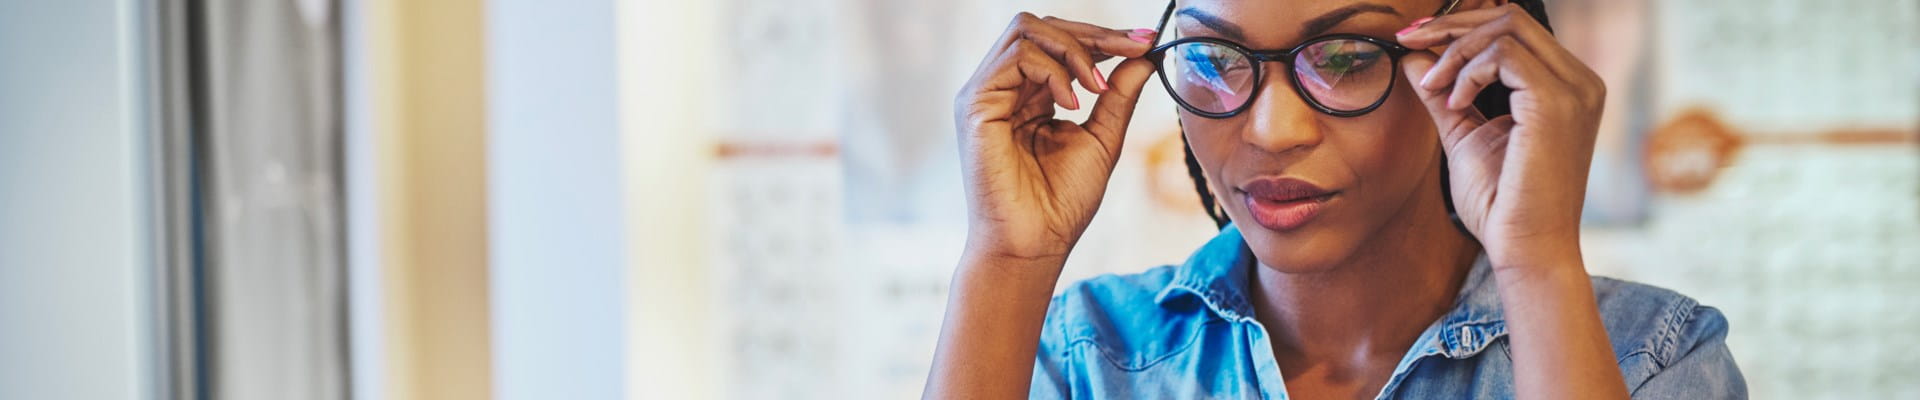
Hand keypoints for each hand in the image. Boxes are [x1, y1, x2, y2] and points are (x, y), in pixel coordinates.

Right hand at [955, 13, 1157, 261]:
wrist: (1034, 244)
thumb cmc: (1061, 203)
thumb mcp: (1102, 138)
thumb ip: (1118, 95)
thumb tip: (1144, 55)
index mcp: (1027, 96)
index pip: (1059, 44)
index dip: (1102, 36)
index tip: (1146, 41)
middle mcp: (1002, 89)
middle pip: (1041, 26)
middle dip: (1093, 33)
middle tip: (1133, 47)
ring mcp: (985, 93)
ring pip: (1026, 30)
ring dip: (1074, 49)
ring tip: (1099, 87)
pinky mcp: (975, 103)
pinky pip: (1016, 57)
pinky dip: (1053, 71)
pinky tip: (1073, 103)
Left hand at [1395, 4, 1605, 269]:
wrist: (1526, 248)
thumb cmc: (1502, 203)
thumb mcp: (1464, 135)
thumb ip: (1443, 94)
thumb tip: (1413, 57)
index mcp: (1566, 86)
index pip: (1514, 28)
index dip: (1461, 24)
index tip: (1415, 38)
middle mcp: (1579, 81)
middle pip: (1511, 17)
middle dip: (1451, 24)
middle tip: (1408, 40)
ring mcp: (1574, 89)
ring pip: (1506, 28)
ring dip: (1454, 50)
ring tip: (1433, 86)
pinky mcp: (1557, 103)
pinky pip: (1502, 56)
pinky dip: (1467, 72)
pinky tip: (1455, 104)